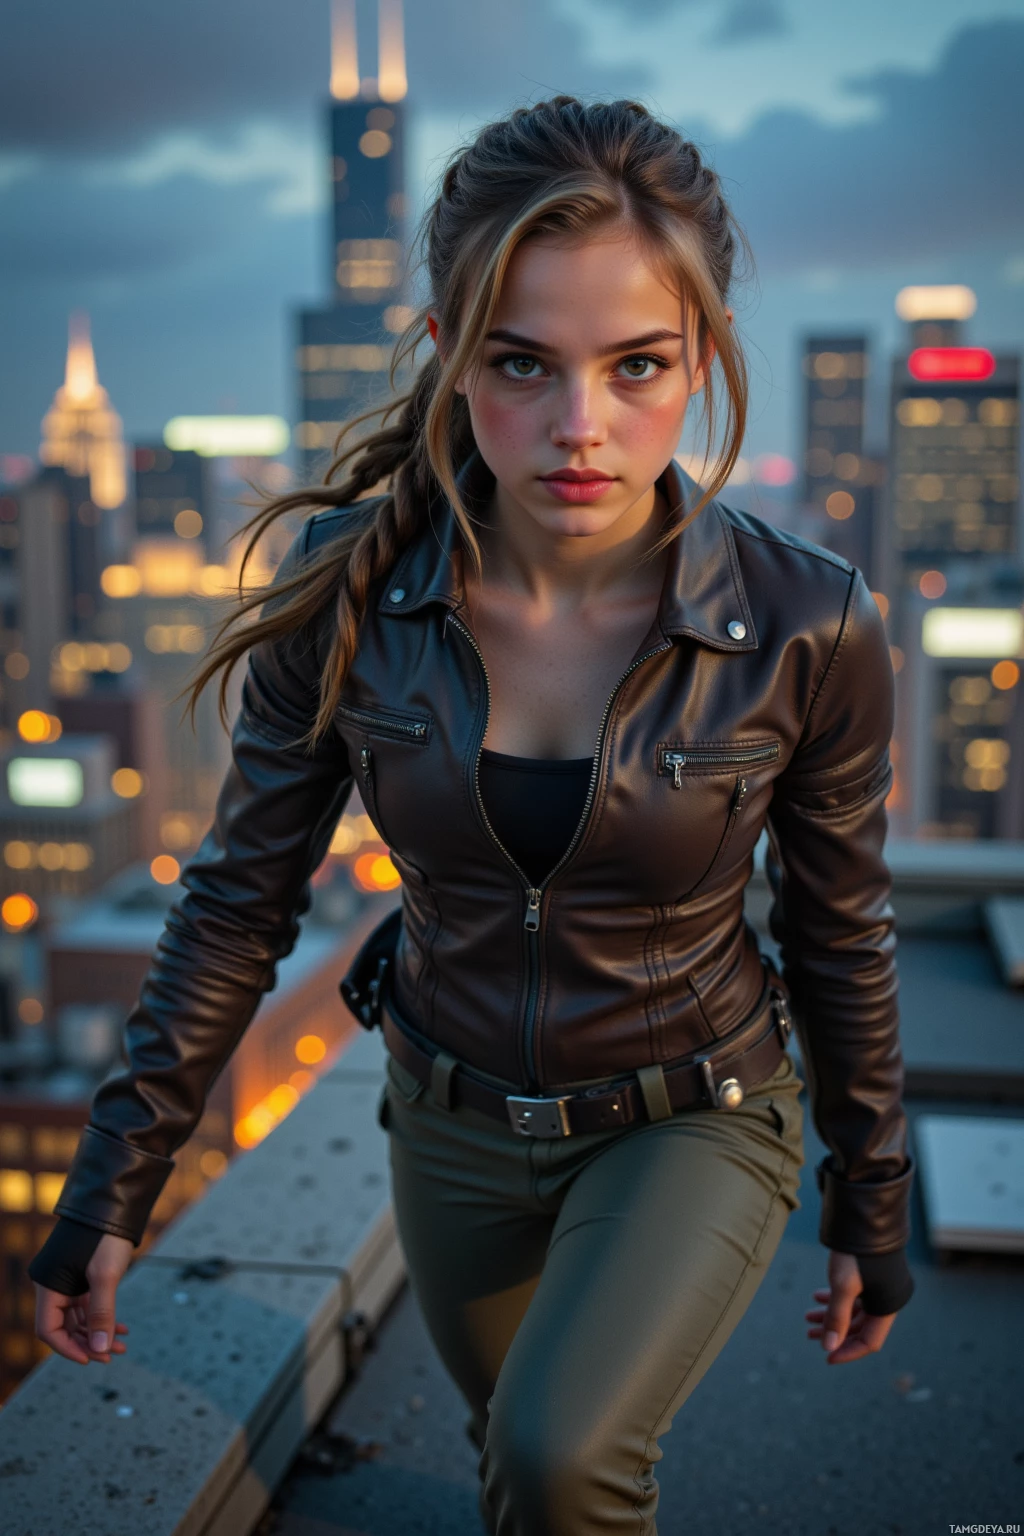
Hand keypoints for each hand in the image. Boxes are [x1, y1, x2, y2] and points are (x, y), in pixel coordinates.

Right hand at [35, 1233, 133, 1365]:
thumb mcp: (105, 1276)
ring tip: (122, 1345)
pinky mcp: (82, 1276)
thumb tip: (100, 1350)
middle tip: (112, 1355)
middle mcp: (53, 1285)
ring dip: (98, 1332)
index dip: (68, 1348)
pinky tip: (122, 1327)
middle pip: (64, 1327)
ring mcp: (68, 1281)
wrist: (114, 1203)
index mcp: (48, 1286)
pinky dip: (103, 1317)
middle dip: (88, 1343)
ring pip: (78, 1318)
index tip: (91, 1359)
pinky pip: (88, 1305)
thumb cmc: (105, 1236)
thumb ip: (101, 1313)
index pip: (48, 1330)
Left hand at [805, 1249, 896, 1363]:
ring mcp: (877, 1286)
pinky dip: (834, 1298)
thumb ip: (836, 1317)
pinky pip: (852, 1295)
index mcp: (887, 1307)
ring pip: (853, 1310)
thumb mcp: (842, 1284)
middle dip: (834, 1332)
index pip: (869, 1342)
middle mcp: (885, 1299)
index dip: (848, 1351)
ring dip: (830, 1315)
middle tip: (809, 1335)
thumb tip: (827, 1347)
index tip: (826, 1356)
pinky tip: (816, 1295)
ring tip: (806, 1318)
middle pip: (859, 1327)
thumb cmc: (857, 1251)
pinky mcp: (868, 1274)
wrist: (865, 1214)